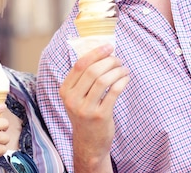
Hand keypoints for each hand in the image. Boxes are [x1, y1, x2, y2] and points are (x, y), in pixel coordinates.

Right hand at [60, 44, 129, 172]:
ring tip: (124, 69)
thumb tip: (99, 53)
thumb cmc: (85, 114)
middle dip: (108, 61)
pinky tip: (126, 78)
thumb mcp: (76, 97)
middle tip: (118, 59)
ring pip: (103, 80)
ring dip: (117, 70)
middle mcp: (72, 99)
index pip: (79, 65)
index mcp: (65, 91)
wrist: (88, 143)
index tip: (108, 47)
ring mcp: (86, 109)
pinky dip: (122, 81)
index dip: (95, 53)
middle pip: (92, 71)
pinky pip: (114, 92)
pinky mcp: (101, 116)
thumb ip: (82, 79)